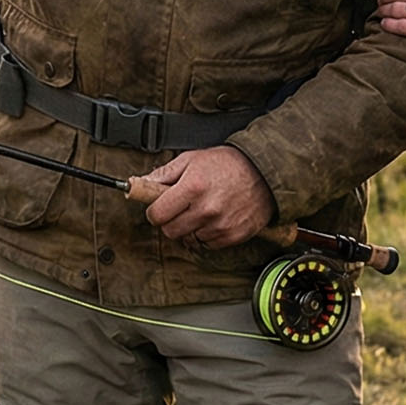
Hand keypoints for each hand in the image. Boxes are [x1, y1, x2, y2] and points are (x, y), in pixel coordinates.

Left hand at [132, 146, 275, 249]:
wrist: (265, 173)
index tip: (158, 207)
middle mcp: (206, 209)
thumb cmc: (228, 164)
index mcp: (192, 187)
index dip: (154, 211)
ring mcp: (220, 225)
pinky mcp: (232, 236)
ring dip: (189, 228)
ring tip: (201, 210)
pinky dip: (206, 235)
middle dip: (170, 221)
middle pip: (170, 231)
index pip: (157, 214)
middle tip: (179, 209)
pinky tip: (213, 219)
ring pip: (188, 239)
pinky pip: (207, 244)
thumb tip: (140, 183)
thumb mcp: (192, 159)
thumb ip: (164, 174)